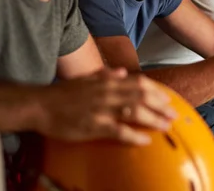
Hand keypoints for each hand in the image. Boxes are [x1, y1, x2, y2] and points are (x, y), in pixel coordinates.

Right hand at [37, 68, 176, 144]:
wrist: (39, 105)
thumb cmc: (62, 94)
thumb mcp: (85, 79)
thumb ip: (105, 75)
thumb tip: (122, 72)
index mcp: (106, 81)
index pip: (139, 83)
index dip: (156, 91)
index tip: (167, 98)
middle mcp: (107, 93)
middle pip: (142, 97)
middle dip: (160, 105)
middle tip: (173, 114)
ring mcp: (101, 109)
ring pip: (135, 112)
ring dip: (153, 119)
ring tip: (166, 126)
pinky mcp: (93, 126)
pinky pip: (119, 131)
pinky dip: (134, 136)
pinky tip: (145, 141)